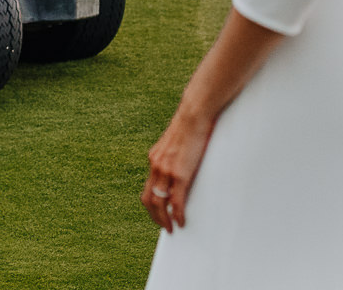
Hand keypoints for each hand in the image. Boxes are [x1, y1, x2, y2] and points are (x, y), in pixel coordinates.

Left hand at [143, 110, 213, 232]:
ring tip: (171, 228)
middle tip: (163, 226)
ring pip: (159, 203)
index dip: (152, 203)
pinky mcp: (180, 174)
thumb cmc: (191, 124)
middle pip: (148, 198)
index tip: (158, 212)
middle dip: (154, 216)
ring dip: (163, 219)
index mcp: (155, 158)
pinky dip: (177, 215)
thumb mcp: (177, 142)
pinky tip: (181, 222)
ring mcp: (166, 171)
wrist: (194, 113)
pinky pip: (176, 201)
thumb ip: (175, 154)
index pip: (148, 186)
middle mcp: (156, 165)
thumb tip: (183, 159)